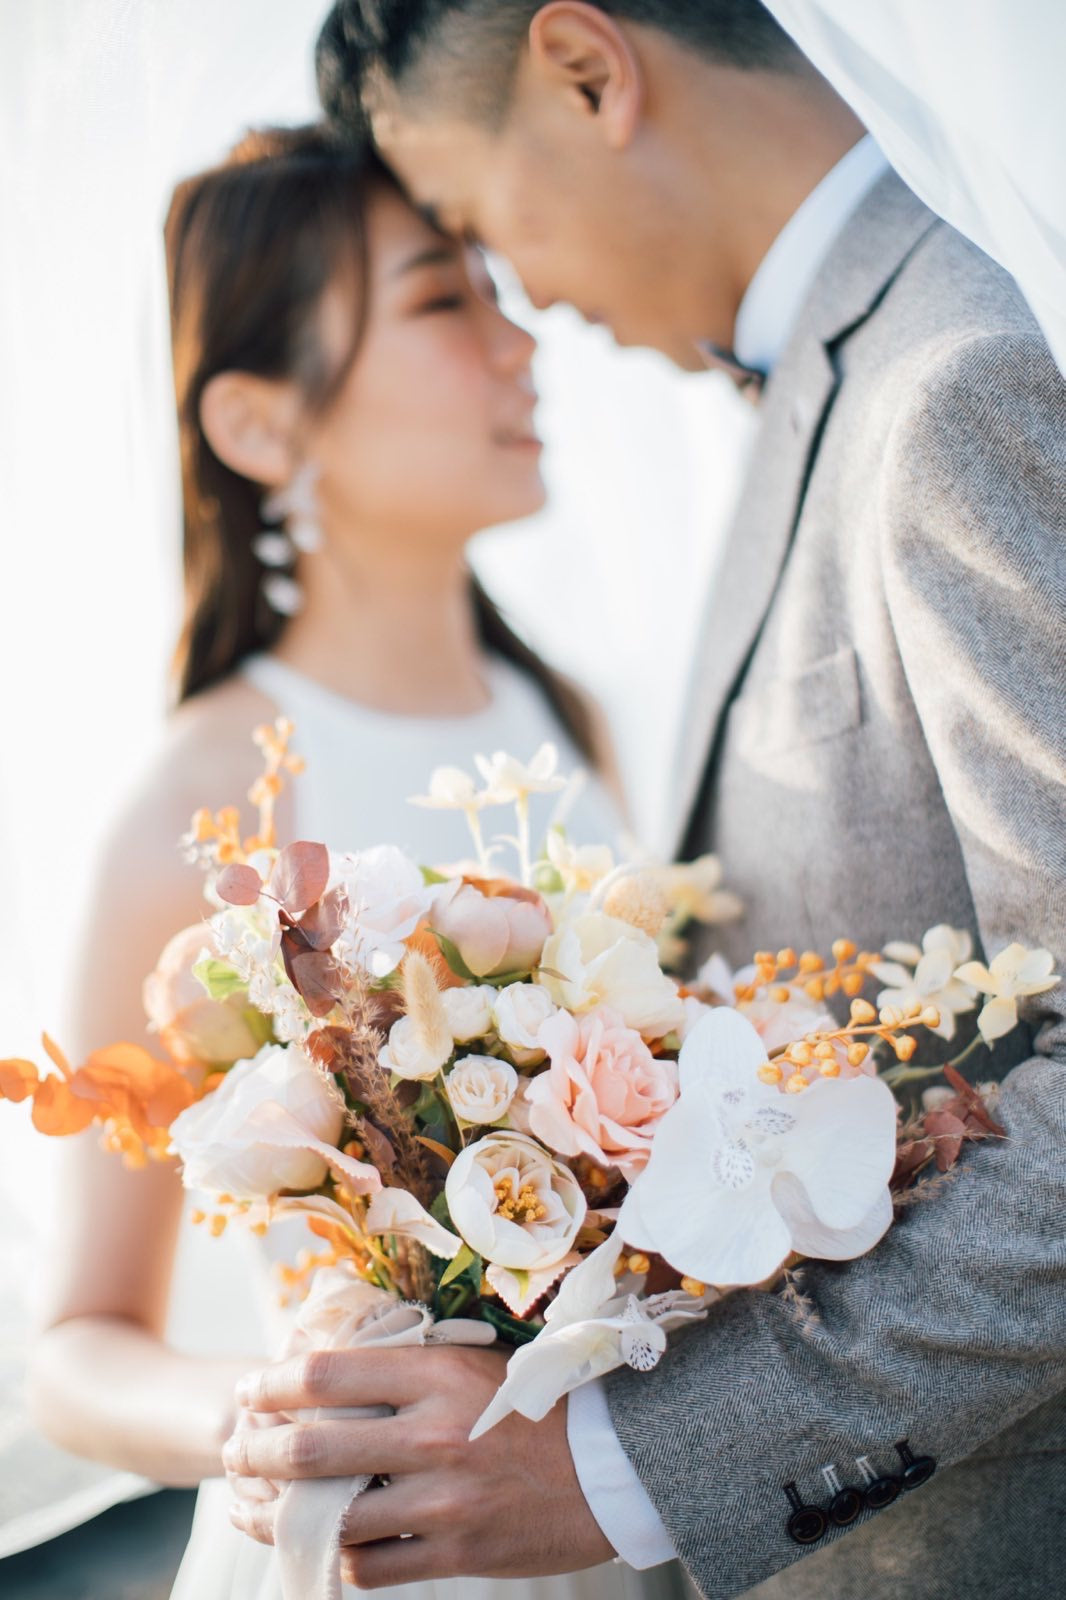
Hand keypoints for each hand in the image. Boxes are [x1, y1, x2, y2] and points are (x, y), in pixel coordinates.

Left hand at [223, 1344, 615, 1587]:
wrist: (611, 1468)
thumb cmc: (539, 1405)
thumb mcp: (477, 1363)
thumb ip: (411, 1365)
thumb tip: (333, 1365)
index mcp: (439, 1374)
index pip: (327, 1373)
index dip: (273, 1383)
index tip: (251, 1389)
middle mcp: (434, 1435)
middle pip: (311, 1447)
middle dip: (254, 1451)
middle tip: (234, 1449)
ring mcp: (443, 1501)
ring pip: (328, 1516)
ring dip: (274, 1513)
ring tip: (248, 1504)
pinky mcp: (455, 1553)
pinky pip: (368, 1567)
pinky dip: (329, 1558)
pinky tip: (309, 1547)